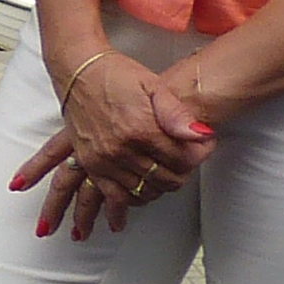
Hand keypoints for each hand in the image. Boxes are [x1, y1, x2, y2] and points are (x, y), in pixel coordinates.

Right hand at [7, 44, 216, 239]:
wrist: (78, 69)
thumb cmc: (117, 73)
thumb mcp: (153, 86)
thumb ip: (177, 114)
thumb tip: (201, 135)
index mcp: (140, 129)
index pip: (181, 158)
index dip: (199, 156)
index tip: (205, 148)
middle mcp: (120, 149)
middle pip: (163, 179)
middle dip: (181, 175)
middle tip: (187, 165)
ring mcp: (102, 159)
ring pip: (139, 192)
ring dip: (156, 192)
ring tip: (165, 184)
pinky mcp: (88, 163)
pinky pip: (108, 196)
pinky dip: (119, 208)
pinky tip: (125, 214)